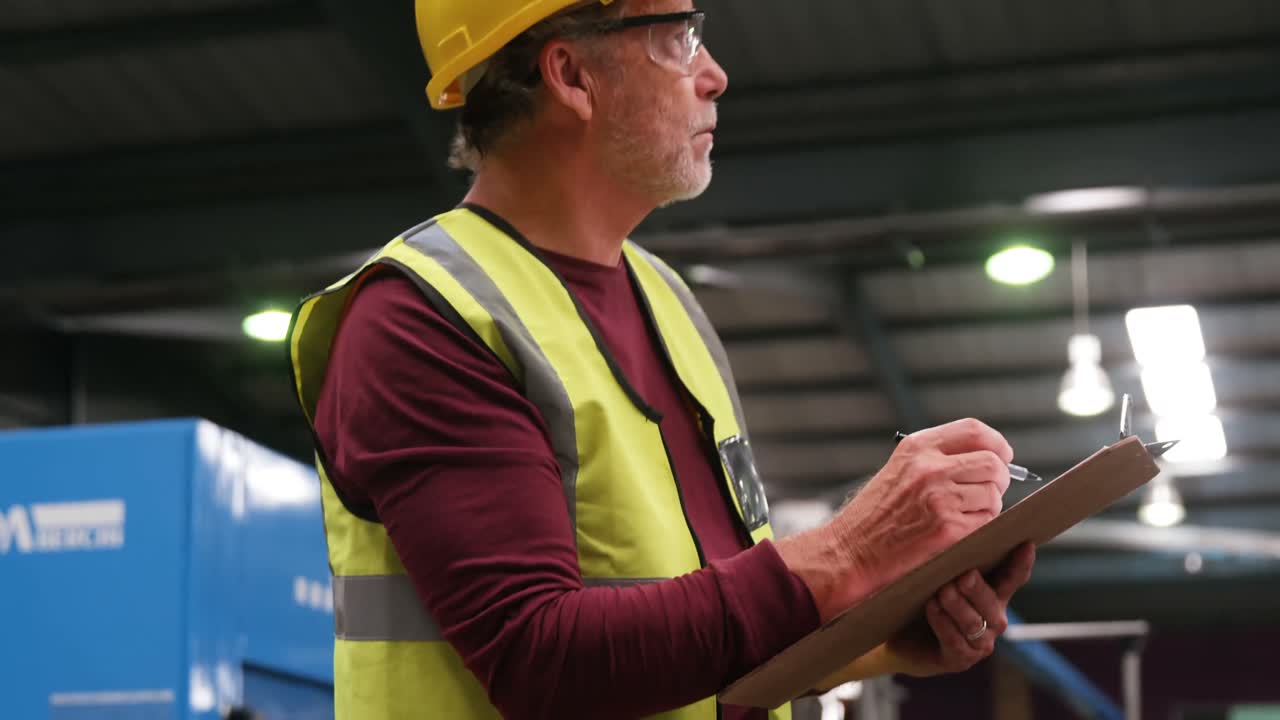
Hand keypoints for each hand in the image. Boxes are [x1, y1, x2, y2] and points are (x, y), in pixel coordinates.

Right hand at [814, 419, 1013, 619]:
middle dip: (999, 479)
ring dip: (989, 506)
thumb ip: (936, 456)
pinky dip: (981, 526)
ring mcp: (940, 498)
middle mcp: (930, 467)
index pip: (975, 431)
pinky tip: (960, 530)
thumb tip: (987, 456)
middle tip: (988, 491)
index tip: (1002, 455)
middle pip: (993, 462)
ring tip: (965, 514)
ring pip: (994, 494)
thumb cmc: (875, 514)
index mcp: (917, 447)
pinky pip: (986, 520)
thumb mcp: (900, 469)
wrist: (851, 549)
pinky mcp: (948, 528)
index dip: (996, 443)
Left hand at [887, 542, 1036, 676]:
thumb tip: (955, 527)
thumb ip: (953, 560)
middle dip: (978, 589)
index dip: (1021, 563)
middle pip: (992, 602)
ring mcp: (979, 642)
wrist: (903, 637)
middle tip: (964, 575)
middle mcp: (993, 619)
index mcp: (994, 594)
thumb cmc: (925, 598)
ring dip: (957, 606)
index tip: (1025, 544)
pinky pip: (955, 641)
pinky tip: (932, 609)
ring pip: (973, 623)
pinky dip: (943, 624)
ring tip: (942, 591)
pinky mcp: (960, 659)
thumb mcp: (939, 576)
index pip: (1013, 578)